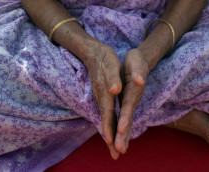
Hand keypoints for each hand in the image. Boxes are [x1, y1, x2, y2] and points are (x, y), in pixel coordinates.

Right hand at [84, 41, 122, 159]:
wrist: (92, 52)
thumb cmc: (103, 58)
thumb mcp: (110, 64)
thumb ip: (112, 78)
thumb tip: (115, 90)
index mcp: (105, 93)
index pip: (107, 114)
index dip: (110, 129)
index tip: (112, 143)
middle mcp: (101, 99)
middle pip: (106, 122)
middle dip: (111, 139)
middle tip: (116, 156)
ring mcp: (101, 99)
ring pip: (106, 121)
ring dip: (110, 136)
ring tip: (115, 150)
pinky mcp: (103, 98)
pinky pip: (107, 116)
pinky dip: (110, 127)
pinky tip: (112, 133)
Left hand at [114, 48, 148, 154]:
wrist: (140, 62)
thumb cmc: (137, 61)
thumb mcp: (137, 63)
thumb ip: (138, 72)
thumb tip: (140, 80)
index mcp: (134, 92)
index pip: (128, 107)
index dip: (126, 118)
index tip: (122, 129)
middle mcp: (133, 100)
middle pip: (128, 119)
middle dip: (124, 135)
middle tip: (119, 149)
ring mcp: (131, 103)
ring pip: (127, 122)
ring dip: (123, 137)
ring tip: (120, 152)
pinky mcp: (127, 104)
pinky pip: (124, 120)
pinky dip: (121, 131)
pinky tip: (118, 141)